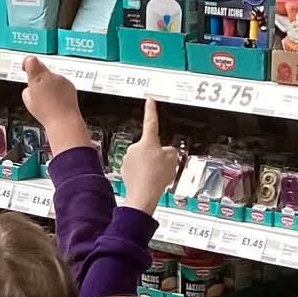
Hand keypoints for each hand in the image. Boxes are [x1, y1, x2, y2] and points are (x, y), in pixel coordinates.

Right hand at [21, 55, 89, 155]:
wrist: (64, 121)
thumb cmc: (46, 113)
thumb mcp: (27, 100)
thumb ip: (28, 88)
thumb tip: (31, 86)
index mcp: (38, 77)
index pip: (30, 60)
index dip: (26, 63)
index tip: (25, 67)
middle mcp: (51, 76)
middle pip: (42, 69)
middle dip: (38, 78)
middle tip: (37, 92)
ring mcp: (62, 80)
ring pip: (52, 78)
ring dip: (49, 86)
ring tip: (48, 100)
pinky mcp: (70, 85)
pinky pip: (61, 84)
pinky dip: (58, 91)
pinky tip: (56, 101)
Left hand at [117, 98, 180, 216]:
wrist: (143, 195)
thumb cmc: (156, 178)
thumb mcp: (173, 161)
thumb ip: (172, 151)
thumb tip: (169, 152)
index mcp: (148, 142)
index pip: (151, 121)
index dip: (151, 110)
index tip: (150, 101)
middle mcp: (135, 147)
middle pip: (149, 146)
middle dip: (156, 153)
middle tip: (162, 165)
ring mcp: (129, 158)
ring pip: (143, 158)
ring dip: (149, 164)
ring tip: (155, 175)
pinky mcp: (125, 169)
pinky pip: (136, 168)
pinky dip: (143, 173)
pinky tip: (148, 180)